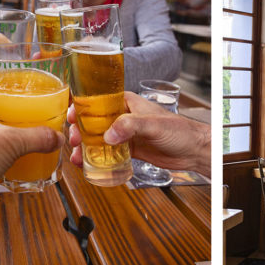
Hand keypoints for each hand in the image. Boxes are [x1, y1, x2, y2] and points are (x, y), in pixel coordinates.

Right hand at [68, 92, 209, 175]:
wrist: (193, 150)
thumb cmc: (179, 130)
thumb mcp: (152, 124)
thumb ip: (130, 125)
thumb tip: (108, 135)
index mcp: (126, 102)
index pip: (98, 100)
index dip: (82, 107)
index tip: (71, 116)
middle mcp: (123, 116)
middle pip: (94, 121)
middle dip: (81, 131)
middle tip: (74, 141)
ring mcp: (126, 134)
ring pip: (99, 138)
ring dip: (86, 147)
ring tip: (77, 157)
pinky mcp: (130, 149)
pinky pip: (109, 153)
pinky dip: (98, 158)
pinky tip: (88, 164)